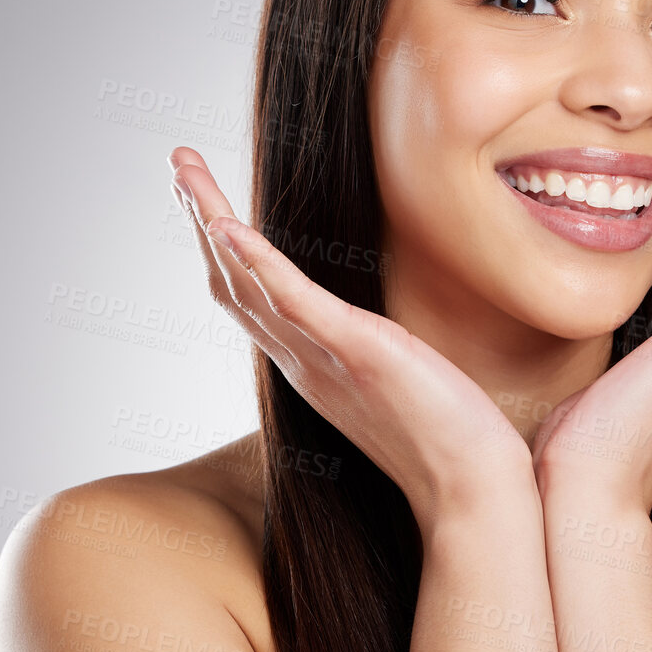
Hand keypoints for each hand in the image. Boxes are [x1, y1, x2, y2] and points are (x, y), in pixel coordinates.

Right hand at [168, 146, 534, 531]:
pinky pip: (293, 303)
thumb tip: (386, 337)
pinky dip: (258, 263)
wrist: (474, 489)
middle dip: (200, 218)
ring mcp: (323, 358)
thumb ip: (372, 356)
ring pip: (247, 282)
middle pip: (232, 281)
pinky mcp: (357, 351)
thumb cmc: (449, 443)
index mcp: (312, 365)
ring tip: (185, 168)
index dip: (222, 250)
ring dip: (211, 220)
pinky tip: (228, 227)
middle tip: (177, 162)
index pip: (252, 299)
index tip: (204, 202)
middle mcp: (304, 362)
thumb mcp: (396, 384)